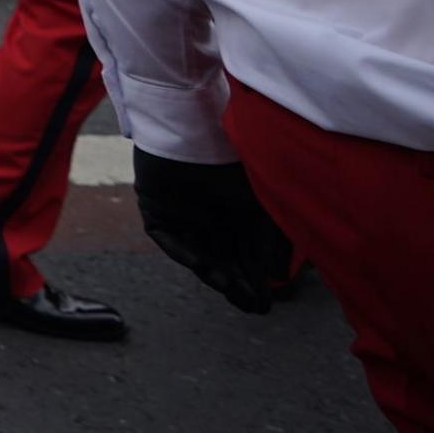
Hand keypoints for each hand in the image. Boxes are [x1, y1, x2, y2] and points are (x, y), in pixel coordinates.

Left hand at [131, 150, 298, 312]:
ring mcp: (181, 216)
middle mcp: (207, 219)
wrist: (195, 127)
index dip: (253, 282)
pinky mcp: (156, 210)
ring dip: (213, 273)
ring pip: (198, 254)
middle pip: (222, 261)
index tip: (264, 305)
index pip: (243, 258)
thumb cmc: (231, 161)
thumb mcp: (259, 206)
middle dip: (236, 284)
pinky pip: (169, 239)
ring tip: (229, 287)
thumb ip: (270, 240)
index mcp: (231, 217)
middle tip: (250, 304)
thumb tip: (277, 276)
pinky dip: (185, 253)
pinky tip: (204, 266)